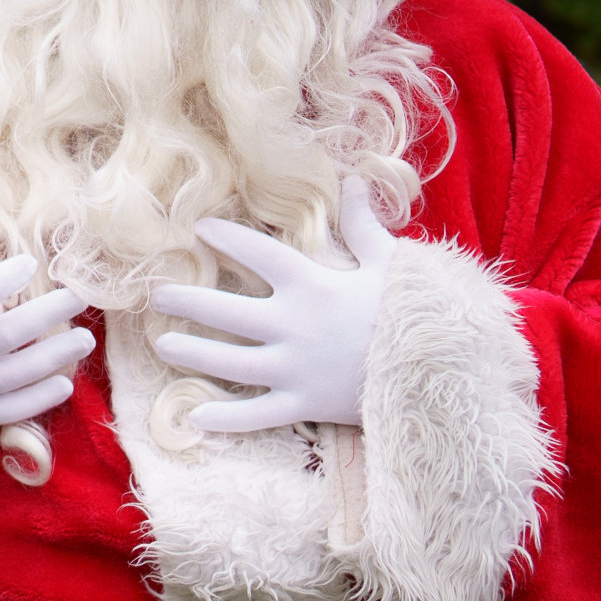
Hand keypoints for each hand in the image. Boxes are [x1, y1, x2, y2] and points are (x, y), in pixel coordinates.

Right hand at [0, 207, 95, 436]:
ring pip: (16, 375)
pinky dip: (38, 400)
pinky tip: (64, 382)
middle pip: (6, 336)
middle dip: (47, 316)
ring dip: (55, 357)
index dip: (3, 281)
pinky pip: (8, 411)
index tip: (31, 263)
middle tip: (79, 297)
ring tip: (85, 339)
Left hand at [152, 178, 399, 432]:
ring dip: (194, 353)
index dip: (227, 239)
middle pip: (227, 312)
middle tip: (157, 296)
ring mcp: (296, 368)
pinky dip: (226, 418)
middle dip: (188, 302)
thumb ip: (363, 226)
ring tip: (162, 345)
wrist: (442, 369)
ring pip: (231, 362)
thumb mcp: (392, 263)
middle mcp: (294, 326)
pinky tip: (194, 418)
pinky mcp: (305, 404)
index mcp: (314, 286)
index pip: (259, 254)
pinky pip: (257, 414)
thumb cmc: (419, 311)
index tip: (198, 229)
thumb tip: (354, 181)